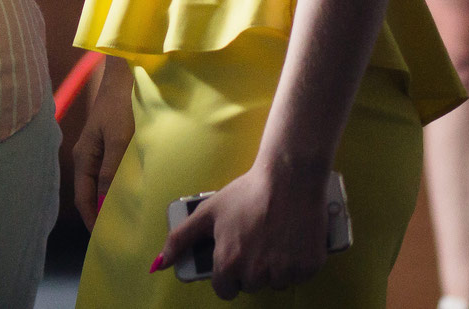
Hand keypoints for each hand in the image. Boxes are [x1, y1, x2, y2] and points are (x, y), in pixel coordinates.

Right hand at [71, 56, 133, 229]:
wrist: (126, 75)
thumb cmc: (120, 105)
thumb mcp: (118, 139)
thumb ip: (111, 170)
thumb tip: (105, 202)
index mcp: (84, 157)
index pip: (84, 197)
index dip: (92, 219)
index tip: (103, 239)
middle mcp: (88, 156)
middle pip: (91, 193)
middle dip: (101, 214)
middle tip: (118, 235)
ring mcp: (99, 150)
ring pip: (102, 184)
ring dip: (112, 201)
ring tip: (126, 219)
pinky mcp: (112, 144)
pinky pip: (112, 173)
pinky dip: (119, 187)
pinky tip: (132, 193)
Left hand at [154, 164, 331, 298]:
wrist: (288, 179)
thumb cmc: (246, 193)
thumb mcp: (207, 212)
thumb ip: (180, 239)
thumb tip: (159, 263)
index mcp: (229, 263)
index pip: (225, 289)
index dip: (227, 275)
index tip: (234, 260)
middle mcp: (256, 274)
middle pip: (251, 285)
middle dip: (252, 268)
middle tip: (255, 241)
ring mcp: (284, 272)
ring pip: (276, 282)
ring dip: (275, 267)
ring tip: (274, 238)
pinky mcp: (309, 268)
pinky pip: (299, 276)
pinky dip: (297, 263)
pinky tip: (291, 240)